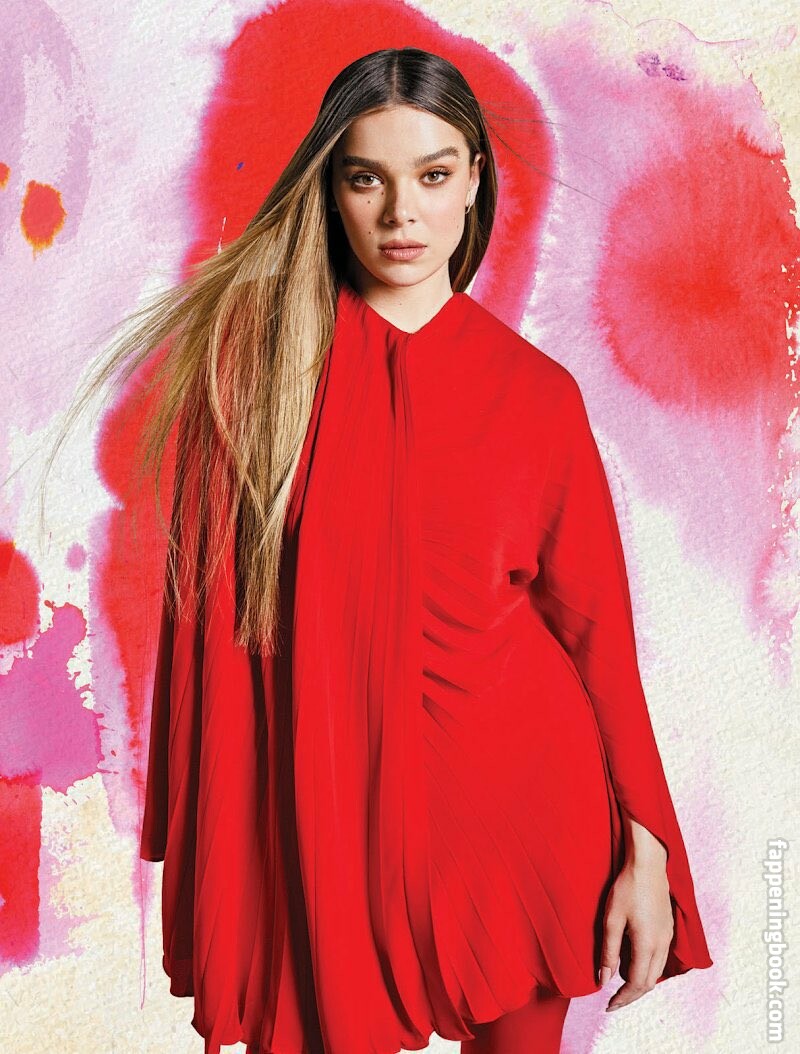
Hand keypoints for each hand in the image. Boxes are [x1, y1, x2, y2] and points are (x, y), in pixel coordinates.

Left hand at [598, 818, 673, 1011]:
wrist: (648, 863)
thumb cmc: (627, 888)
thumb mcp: (611, 919)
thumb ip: (608, 952)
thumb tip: (603, 981)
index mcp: (647, 945)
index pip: (637, 984)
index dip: (623, 998)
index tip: (608, 1005)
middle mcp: (662, 945)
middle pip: (649, 982)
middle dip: (632, 995)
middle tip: (613, 999)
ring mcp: (668, 936)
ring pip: (657, 972)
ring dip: (641, 982)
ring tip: (622, 984)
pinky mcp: (669, 928)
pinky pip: (661, 959)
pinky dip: (648, 968)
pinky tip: (635, 963)